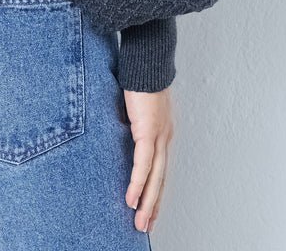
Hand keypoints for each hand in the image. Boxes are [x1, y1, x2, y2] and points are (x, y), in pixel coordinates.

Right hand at [123, 85, 174, 234]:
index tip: (149, 209)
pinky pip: (143, 164)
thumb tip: (120, 130)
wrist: (147, 60)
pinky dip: (138, 183)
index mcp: (163, 133)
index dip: (155, 191)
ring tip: (139, 221)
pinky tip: (132, 198)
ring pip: (155, 177)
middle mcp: (165, 138)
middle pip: (160, 179)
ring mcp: (159, 136)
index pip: (160, 169)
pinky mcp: (149, 131)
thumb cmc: (140, 77)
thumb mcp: (135, 105)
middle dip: (153, 205)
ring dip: (147, 202)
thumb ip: (132, 121)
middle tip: (145, 226)